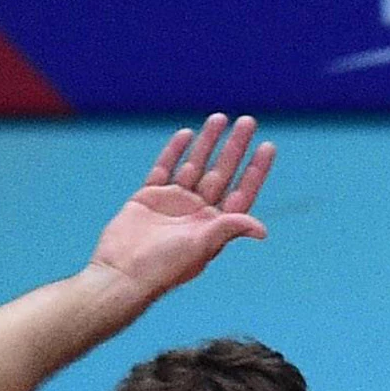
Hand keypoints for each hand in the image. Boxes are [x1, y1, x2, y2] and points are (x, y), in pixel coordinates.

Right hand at [90, 114, 275, 295]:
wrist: (122, 273)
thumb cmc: (163, 267)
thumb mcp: (200, 246)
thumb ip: (228, 230)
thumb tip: (263, 230)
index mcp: (214, 226)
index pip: (241, 192)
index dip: (256, 170)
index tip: (268, 146)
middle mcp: (197, 213)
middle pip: (221, 172)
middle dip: (235, 147)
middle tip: (249, 121)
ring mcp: (173, 203)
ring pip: (195, 165)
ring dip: (208, 143)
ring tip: (220, 117)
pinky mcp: (148, 198)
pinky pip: (164, 168)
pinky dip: (174, 151)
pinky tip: (187, 133)